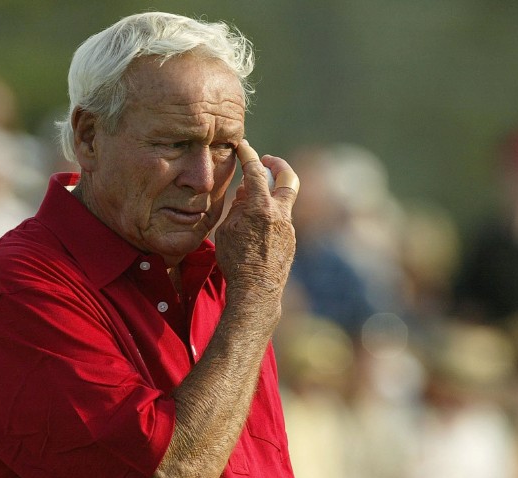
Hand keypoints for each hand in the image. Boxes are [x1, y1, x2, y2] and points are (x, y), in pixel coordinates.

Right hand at [215, 140, 298, 305]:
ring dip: (270, 196)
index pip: (255, 171)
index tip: (243, 146)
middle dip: (278, 165)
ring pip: (284, 202)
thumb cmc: (235, 262)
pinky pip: (282, 221)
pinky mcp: (291, 240)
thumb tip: (244, 193)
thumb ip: (237, 207)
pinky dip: (271, 216)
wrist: (256, 290)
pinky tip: (256, 228)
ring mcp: (289, 227)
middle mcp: (280, 214)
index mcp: (260, 207)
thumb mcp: (226, 230)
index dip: (248, 155)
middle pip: (288, 178)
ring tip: (251, 203)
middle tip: (267, 162)